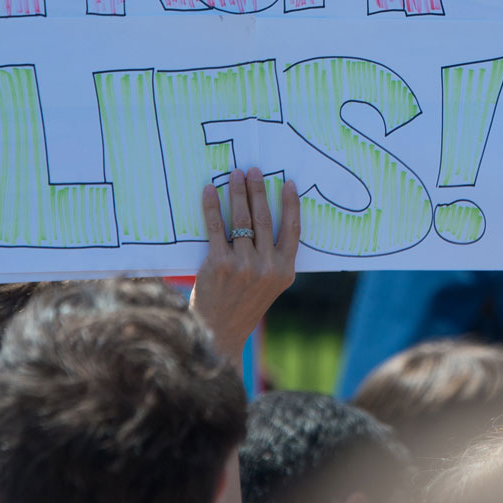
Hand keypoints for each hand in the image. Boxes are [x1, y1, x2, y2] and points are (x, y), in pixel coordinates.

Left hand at [190, 167, 299, 363]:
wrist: (217, 333)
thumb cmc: (243, 306)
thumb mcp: (270, 286)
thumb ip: (274, 259)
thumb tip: (265, 219)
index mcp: (285, 271)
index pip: (292, 229)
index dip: (291, 204)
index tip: (287, 182)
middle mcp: (267, 266)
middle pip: (264, 218)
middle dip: (258, 190)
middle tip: (252, 170)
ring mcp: (244, 265)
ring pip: (241, 219)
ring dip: (237, 192)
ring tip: (234, 175)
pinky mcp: (220, 264)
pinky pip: (216, 228)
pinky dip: (213, 207)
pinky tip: (210, 191)